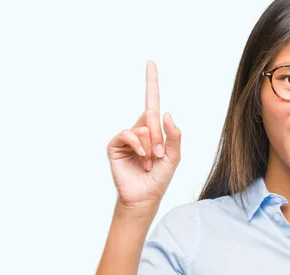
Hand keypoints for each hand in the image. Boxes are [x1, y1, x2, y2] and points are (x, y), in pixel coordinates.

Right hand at [107, 61, 180, 207]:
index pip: (152, 102)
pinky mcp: (115, 145)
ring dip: (150, 145)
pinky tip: (141, 156)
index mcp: (154, 131)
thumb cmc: (159, 178)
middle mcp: (140, 130)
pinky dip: (137, 144)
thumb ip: (174, 137)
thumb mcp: (174, 157)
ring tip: (150, 161)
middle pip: (150, 114)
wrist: (144, 197)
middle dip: (159, 136)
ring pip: (142, 127)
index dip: (152, 82)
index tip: (151, 63)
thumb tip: (167, 113)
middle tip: (159, 155)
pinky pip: (128, 134)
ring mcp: (127, 138)